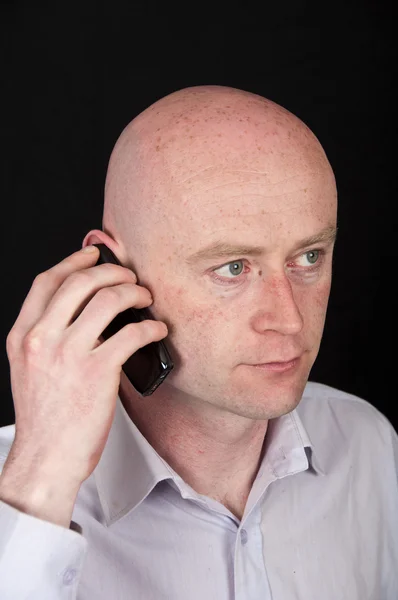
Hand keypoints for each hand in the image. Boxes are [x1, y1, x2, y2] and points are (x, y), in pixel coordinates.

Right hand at [4, 245, 167, 487]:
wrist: (46, 458)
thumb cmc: (44, 417)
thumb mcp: (30, 368)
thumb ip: (47, 337)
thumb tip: (84, 309)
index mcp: (23, 335)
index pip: (46, 282)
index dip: (73, 261)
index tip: (93, 253)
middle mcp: (42, 338)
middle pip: (81, 282)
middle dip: (112, 270)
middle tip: (129, 277)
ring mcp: (69, 354)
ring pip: (108, 300)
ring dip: (134, 293)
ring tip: (146, 299)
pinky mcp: (98, 372)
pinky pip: (132, 333)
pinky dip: (150, 326)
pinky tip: (156, 329)